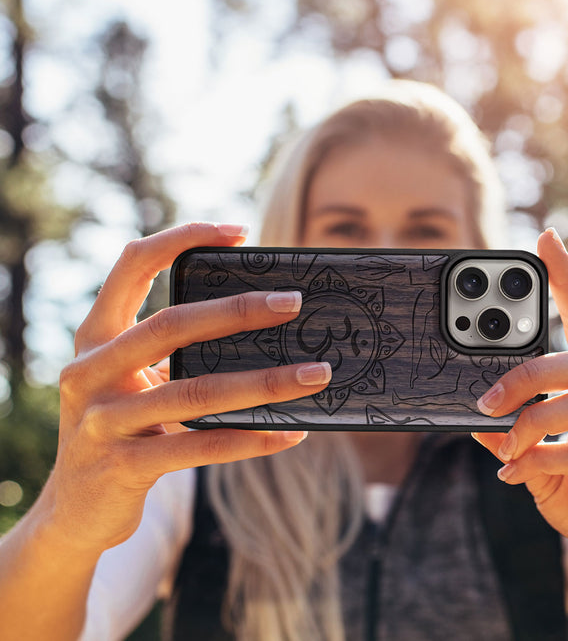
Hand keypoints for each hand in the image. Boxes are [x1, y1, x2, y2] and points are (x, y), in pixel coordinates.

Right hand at [44, 223, 328, 554]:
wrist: (74, 511)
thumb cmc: (121, 429)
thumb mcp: (132, 382)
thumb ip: (173, 353)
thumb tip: (261, 327)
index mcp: (96, 337)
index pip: (133, 265)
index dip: (182, 239)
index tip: (239, 232)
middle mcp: (90, 371)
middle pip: (171, 325)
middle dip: (238, 310)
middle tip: (294, 302)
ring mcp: (103, 421)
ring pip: (196, 391)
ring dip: (266, 382)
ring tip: (317, 374)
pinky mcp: (123, 467)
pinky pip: (201, 447)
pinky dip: (252, 439)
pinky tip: (291, 433)